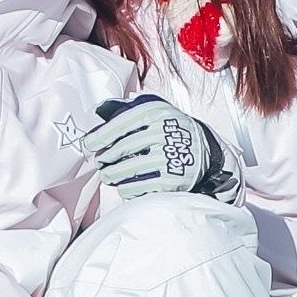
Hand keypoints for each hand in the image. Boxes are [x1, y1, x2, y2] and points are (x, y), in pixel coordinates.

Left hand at [85, 94, 240, 202]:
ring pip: (126, 170)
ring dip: (111, 175)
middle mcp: (162, 133)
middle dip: (104, 158)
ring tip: (108, 175)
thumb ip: (127, 107)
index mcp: (155, 113)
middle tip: (100, 162)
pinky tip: (124, 186)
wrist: (206, 151)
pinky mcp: (171, 180)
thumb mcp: (155, 109)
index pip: (119, 124)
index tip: (89, 144)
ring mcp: (167, 157)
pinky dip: (126, 189)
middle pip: (120, 149)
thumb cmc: (173, 129)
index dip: (99, 136)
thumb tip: (99, 109)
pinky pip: (137, 187)